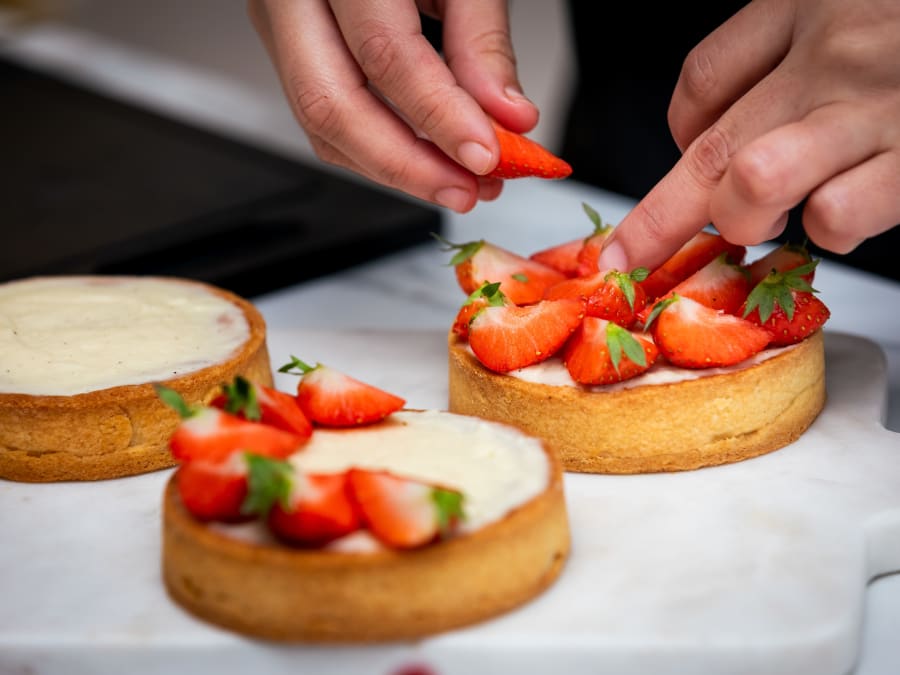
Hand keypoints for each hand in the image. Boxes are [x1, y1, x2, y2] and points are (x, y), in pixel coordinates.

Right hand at [247, 0, 538, 212]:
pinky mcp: (288, 47)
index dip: (439, 117)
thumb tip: (505, 118)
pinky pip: (324, 117)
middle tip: (464, 189)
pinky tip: (423, 161)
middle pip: (330, 104)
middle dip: (405, 165)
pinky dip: (377, 150)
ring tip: (457, 182)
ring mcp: (280, 23)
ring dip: (394, 168)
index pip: (385, 55)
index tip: (487, 155)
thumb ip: (482, 40)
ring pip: (321, 124)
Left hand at [598, 0, 899, 272]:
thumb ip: (788, 49)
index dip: (678, 139)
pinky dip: (830, 229)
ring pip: (755, 181)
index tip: (681, 166)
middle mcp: (833, 53)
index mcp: (805, 3)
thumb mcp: (850, 4)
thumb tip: (719, 137)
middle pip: (708, 151)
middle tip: (626, 260)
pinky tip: (842, 214)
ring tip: (762, 223)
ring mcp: (877, 106)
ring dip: (744, 219)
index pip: (702, 84)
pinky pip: (840, 213)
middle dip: (654, 223)